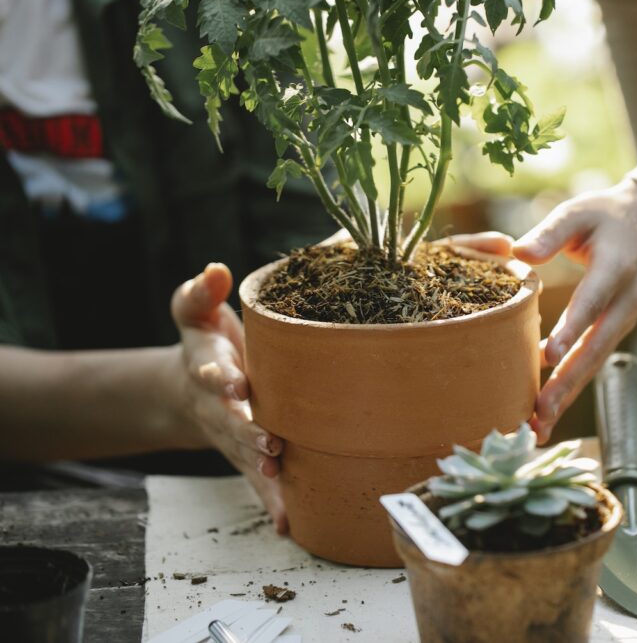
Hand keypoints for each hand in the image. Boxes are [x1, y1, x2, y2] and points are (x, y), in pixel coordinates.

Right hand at [170, 263, 287, 533]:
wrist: (192, 387)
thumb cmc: (206, 342)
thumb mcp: (194, 312)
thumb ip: (201, 292)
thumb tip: (215, 269)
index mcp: (209, 369)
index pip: (212, 371)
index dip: (220, 375)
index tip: (231, 380)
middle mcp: (219, 408)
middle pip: (231, 422)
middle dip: (247, 432)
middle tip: (268, 442)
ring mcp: (234, 436)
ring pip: (247, 457)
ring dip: (263, 472)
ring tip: (279, 482)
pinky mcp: (250, 455)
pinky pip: (261, 481)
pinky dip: (272, 502)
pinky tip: (287, 524)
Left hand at [509, 181, 636, 441]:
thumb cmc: (607, 216)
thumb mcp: (579, 212)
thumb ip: (550, 231)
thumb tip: (518, 253)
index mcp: (615, 269)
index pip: (591, 303)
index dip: (570, 330)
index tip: (547, 356)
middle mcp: (624, 303)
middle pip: (595, 348)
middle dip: (568, 382)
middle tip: (540, 410)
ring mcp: (623, 321)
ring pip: (595, 364)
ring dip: (568, 395)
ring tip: (539, 425)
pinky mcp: (615, 332)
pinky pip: (594, 364)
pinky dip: (572, 389)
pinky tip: (548, 413)